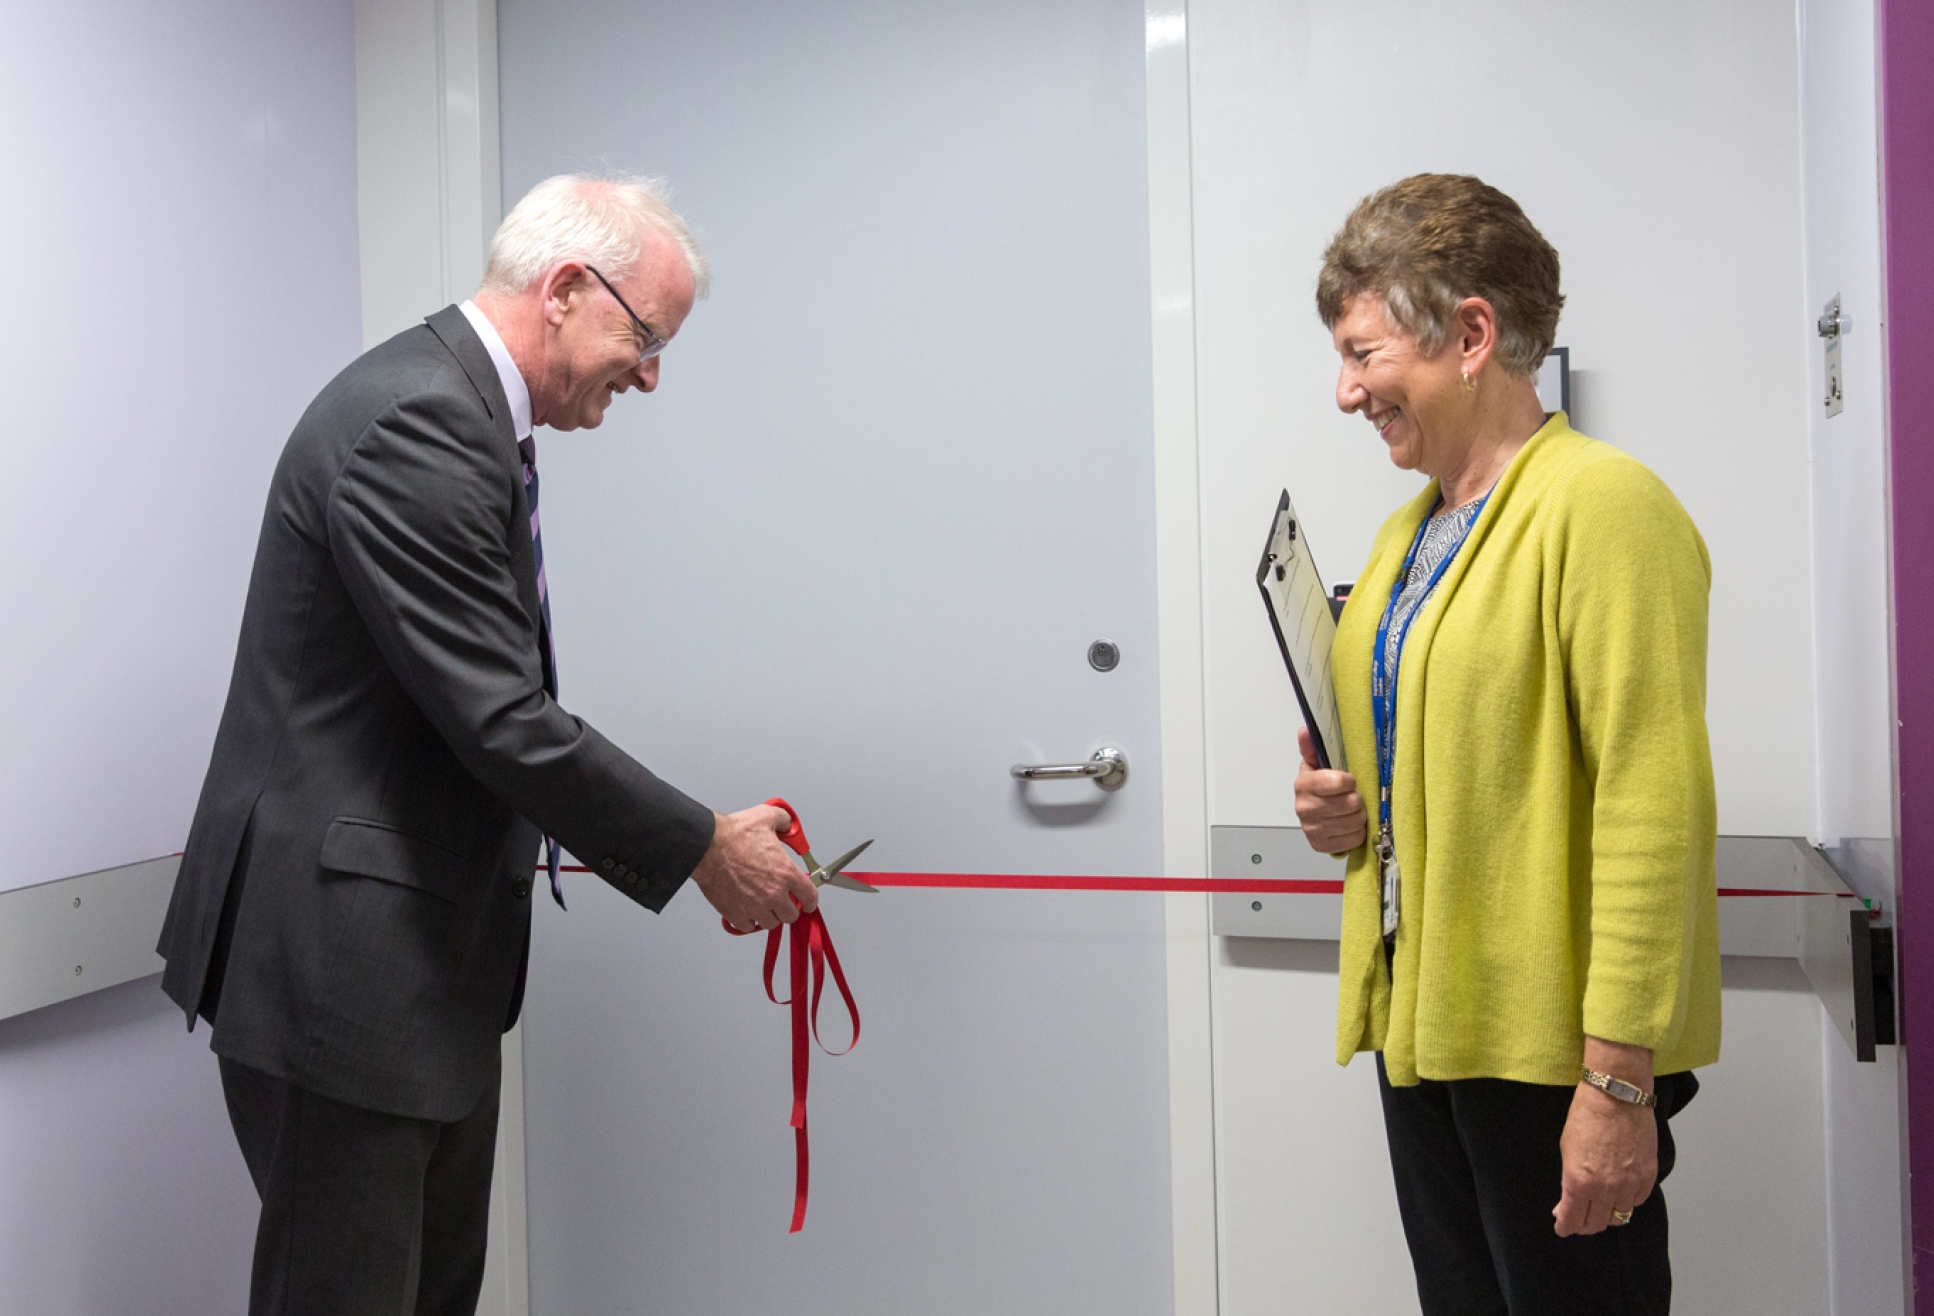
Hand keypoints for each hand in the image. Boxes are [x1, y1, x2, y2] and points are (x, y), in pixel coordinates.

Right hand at [690, 805, 820, 931]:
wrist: (706, 846)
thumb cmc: (732, 834)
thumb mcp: (766, 816)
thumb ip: (783, 821)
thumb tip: (787, 824)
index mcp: (785, 873)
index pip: (810, 896)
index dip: (810, 900)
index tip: (807, 902)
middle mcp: (773, 893)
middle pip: (791, 915)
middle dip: (788, 908)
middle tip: (782, 901)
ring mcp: (755, 906)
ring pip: (771, 923)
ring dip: (769, 915)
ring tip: (764, 905)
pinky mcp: (736, 913)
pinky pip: (749, 927)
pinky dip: (749, 921)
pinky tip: (747, 910)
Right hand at [1293, 727, 1366, 854]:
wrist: (1311, 815)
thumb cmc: (1318, 789)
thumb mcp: (1315, 765)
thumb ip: (1312, 747)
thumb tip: (1305, 730)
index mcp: (1304, 784)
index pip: (1338, 782)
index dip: (1350, 781)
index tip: (1348, 780)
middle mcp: (1305, 808)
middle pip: (1351, 804)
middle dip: (1357, 800)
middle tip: (1351, 797)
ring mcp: (1312, 829)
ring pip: (1354, 822)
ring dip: (1358, 816)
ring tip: (1350, 811)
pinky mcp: (1321, 845)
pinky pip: (1353, 839)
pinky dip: (1355, 833)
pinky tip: (1347, 825)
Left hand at [1553, 1040, 1657, 1235]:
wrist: (1616, 1095)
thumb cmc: (1586, 1116)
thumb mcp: (1567, 1149)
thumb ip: (1569, 1180)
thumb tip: (1568, 1202)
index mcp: (1579, 1182)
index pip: (1572, 1220)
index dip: (1566, 1227)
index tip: (1563, 1227)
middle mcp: (1605, 1189)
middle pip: (1596, 1224)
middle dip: (1584, 1225)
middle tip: (1578, 1220)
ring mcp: (1629, 1184)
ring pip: (1620, 1216)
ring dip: (1607, 1215)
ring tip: (1599, 1208)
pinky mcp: (1648, 1176)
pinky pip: (1637, 1201)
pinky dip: (1628, 1201)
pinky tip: (1619, 1193)